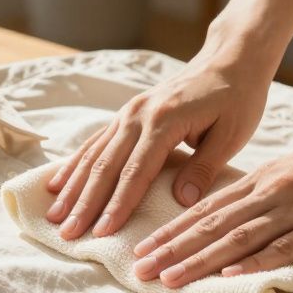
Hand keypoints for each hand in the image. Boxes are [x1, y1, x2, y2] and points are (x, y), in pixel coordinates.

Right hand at [44, 54, 270, 239]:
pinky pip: (94, 142)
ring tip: (55, 217)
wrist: (229, 58)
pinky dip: (75, 164)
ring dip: (73, 188)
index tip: (103, 233)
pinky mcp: (126, 114)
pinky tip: (58, 185)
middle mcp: (138, 114)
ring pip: (94, 154)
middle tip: (67, 234)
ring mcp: (128, 112)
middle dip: (85, 203)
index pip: (136, 171)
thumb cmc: (237, 97)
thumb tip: (181, 201)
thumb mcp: (232, 134)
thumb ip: (204, 168)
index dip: (118, 204)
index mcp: (164, 120)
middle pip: (105, 165)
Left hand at [131, 120, 292, 287]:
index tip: (141, 249)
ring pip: (238, 237)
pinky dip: (255, 261)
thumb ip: (265, 192)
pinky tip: (229, 274)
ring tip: (168, 279)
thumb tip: (232, 214)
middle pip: (211, 223)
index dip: (171, 231)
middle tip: (137, 269)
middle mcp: (273, 191)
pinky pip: (285, 246)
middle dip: (170, 249)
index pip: (206, 208)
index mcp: (264, 178)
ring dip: (199, 260)